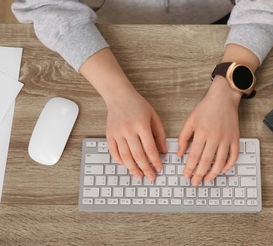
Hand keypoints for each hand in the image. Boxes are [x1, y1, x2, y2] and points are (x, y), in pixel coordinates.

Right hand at [79, 48, 166, 180]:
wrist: (118, 96)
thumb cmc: (138, 105)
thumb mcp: (154, 116)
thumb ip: (160, 134)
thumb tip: (163, 151)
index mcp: (142, 125)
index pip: (150, 148)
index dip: (155, 161)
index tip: (159, 169)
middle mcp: (128, 130)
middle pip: (137, 155)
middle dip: (145, 169)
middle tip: (151, 177)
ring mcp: (117, 133)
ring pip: (125, 156)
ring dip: (132, 168)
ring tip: (139, 176)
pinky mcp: (109, 134)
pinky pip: (113, 152)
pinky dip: (120, 161)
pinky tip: (126, 166)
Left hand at [178, 76, 240, 185]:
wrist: (223, 98)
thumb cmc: (205, 108)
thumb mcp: (190, 120)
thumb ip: (183, 137)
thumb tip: (179, 154)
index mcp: (202, 132)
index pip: (194, 156)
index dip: (189, 168)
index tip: (186, 175)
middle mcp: (215, 137)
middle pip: (206, 161)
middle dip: (199, 174)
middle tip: (195, 183)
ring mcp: (227, 138)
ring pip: (220, 161)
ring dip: (213, 173)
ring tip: (207, 180)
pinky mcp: (235, 138)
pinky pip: (234, 156)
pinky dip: (229, 165)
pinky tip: (223, 170)